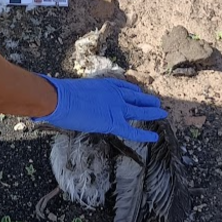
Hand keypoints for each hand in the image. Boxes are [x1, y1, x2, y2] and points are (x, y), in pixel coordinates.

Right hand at [32, 75, 167, 141]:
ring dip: (152, 112)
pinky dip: (145, 135)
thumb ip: (78, 97)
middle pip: (135, 97)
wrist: (59, 99)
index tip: (138, 93)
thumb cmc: (58, 95)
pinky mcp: (114, 122)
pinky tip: (155, 137)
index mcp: (105, 84)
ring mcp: (116, 107)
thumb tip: (68, 105)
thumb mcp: (73, 91)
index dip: (133, 92)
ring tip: (162, 113)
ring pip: (140, 111)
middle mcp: (114, 93)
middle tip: (155, 102)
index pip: (124, 87)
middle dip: (146, 100)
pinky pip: (133, 130)